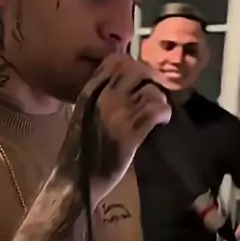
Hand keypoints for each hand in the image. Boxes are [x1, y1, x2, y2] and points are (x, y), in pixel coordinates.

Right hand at [55, 54, 171, 207]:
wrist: (74, 180)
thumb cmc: (79, 150)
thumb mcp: (83, 115)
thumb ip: (98, 99)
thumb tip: (121, 87)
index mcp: (88, 92)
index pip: (114, 60)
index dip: (132, 65)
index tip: (138, 79)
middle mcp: (103, 98)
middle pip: (136, 69)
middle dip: (149, 79)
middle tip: (152, 93)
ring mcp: (118, 114)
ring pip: (150, 89)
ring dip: (158, 98)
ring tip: (157, 110)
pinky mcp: (131, 134)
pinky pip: (156, 110)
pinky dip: (164, 113)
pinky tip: (162, 121)